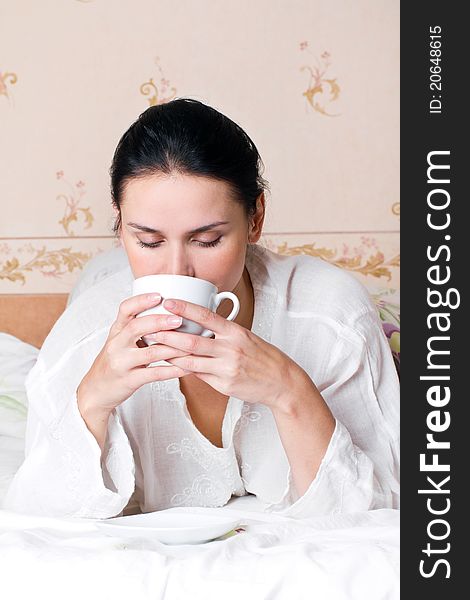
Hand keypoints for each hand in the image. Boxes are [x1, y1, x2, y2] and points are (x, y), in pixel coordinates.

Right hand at [77, 293, 190, 414]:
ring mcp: (122, 363)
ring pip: (150, 352)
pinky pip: (154, 374)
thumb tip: (166, 311)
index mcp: (116, 331)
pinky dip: (172, 371)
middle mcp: (116, 345)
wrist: (96, 391)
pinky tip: (186, 368)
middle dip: (160, 321)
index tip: (159, 295)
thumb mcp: (120, 341)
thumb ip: (137, 327)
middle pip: (136, 328)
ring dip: (173, 348)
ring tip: (191, 344)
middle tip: (179, 319)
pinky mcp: (129, 380)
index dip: (141, 301)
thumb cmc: (114, 362)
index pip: (125, 309)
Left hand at [150, 298, 306, 409]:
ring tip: (154, 348)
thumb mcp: (245, 337)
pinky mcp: (224, 385)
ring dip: (170, 354)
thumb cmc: (262, 357)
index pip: (207, 316)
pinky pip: (198, 376)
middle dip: (168, 335)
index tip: (168, 302)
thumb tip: (199, 328)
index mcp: (236, 333)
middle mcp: (230, 349)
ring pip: (191, 361)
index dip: (185, 308)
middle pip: (192, 341)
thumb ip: (223, 333)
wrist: (281, 382)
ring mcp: (226, 369)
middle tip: (150, 328)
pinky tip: (171, 364)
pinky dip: (183, 369)